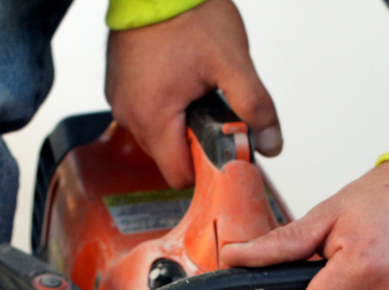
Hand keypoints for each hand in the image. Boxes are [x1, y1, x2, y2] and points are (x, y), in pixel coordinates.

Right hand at [105, 0, 281, 189]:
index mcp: (154, 116)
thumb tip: (271, 145)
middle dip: (194, 143)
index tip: (224, 149)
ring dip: (178, 124)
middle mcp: (129, 113)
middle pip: (168, 157)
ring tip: (195, 90)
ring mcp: (119, 99)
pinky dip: (163, 106)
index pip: (180, 175)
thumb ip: (256, 108)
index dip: (207, 169)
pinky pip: (143, 112)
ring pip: (156, 136)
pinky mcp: (117, 85)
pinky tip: (178, 80)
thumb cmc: (188, 13)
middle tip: (213, 109)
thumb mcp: (233, 62)